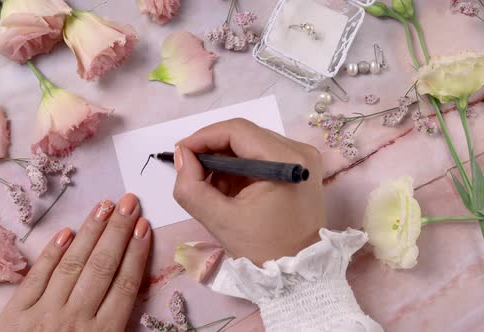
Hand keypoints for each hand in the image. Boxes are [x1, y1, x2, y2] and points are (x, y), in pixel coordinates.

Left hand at [0, 193, 150, 331]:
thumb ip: (119, 328)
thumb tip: (134, 296)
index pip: (125, 285)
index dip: (136, 253)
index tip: (144, 226)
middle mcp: (75, 318)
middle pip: (103, 266)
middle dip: (118, 231)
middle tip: (130, 201)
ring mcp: (43, 313)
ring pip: (73, 264)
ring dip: (91, 233)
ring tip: (105, 206)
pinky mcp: (15, 313)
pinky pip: (37, 277)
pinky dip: (51, 253)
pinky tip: (66, 232)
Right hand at [173, 119, 324, 265]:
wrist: (299, 273)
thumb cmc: (264, 249)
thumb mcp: (220, 220)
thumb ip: (192, 187)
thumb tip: (181, 155)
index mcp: (286, 160)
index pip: (237, 131)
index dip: (204, 137)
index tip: (181, 152)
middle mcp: (299, 151)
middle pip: (244, 135)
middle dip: (213, 150)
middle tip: (190, 170)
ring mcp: (302, 159)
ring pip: (250, 145)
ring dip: (225, 161)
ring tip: (210, 187)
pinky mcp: (299, 169)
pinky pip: (260, 157)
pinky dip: (239, 169)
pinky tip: (228, 190)